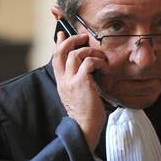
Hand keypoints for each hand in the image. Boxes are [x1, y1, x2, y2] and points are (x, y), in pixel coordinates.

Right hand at [52, 30, 109, 150]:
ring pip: (76, 54)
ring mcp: (70, 81)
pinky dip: (99, 62)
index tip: (62, 33)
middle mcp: (63, 80)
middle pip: (61, 51)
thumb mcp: (78, 94)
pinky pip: (89, 62)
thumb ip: (78, 81)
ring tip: (100, 58)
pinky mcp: (81, 82)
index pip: (55, 57)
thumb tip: (86, 69)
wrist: (85, 127)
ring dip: (91, 52)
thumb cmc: (86, 114)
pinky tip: (105, 70)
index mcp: (61, 82)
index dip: (58, 43)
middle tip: (84, 37)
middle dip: (72, 40)